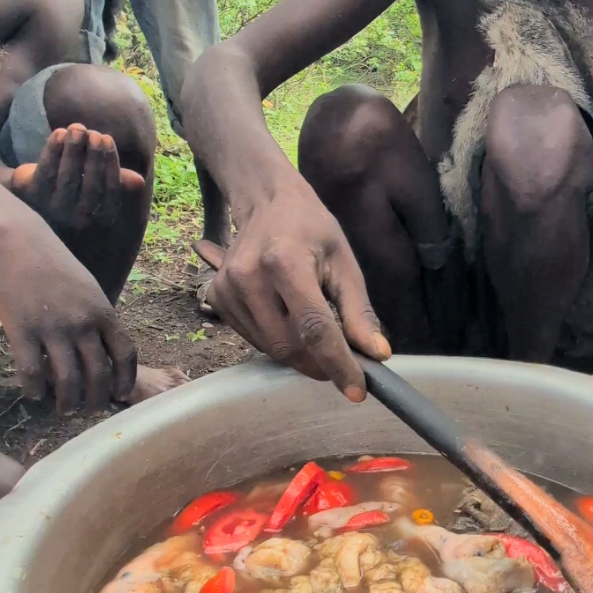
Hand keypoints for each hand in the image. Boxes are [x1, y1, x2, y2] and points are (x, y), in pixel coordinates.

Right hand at [0, 200, 135, 411]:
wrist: (17, 242)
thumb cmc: (53, 264)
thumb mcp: (87, 289)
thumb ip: (96, 319)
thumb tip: (101, 351)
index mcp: (103, 312)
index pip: (125, 354)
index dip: (124, 380)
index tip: (120, 395)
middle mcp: (83, 323)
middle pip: (98, 374)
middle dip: (96, 399)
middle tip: (89, 410)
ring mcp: (53, 328)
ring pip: (68, 380)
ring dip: (67, 402)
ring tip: (64, 409)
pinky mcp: (22, 330)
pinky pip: (32, 371)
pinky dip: (34, 389)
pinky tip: (34, 394)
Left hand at [9, 124, 144, 232]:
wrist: (37, 188)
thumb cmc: (77, 183)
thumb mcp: (98, 182)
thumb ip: (118, 180)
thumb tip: (139, 181)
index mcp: (99, 217)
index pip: (111, 192)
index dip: (111, 165)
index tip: (109, 140)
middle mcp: (77, 218)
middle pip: (90, 186)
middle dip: (93, 157)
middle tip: (95, 134)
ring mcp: (53, 209)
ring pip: (67, 178)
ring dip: (74, 151)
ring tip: (78, 128)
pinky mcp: (33, 195)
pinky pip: (45, 171)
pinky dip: (53, 151)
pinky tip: (60, 133)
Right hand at [194, 176, 389, 399]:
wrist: (266, 202)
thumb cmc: (312, 229)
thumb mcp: (344, 262)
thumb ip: (358, 311)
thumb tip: (376, 354)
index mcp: (285, 262)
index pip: (314, 328)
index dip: (337, 364)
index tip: (357, 390)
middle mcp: (249, 277)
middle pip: (289, 346)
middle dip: (320, 364)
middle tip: (343, 364)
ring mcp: (227, 289)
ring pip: (270, 349)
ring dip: (299, 355)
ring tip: (317, 336)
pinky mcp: (216, 299)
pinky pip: (254, 339)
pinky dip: (278, 341)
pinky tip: (288, 320)